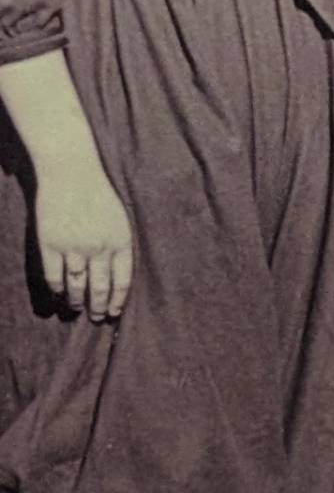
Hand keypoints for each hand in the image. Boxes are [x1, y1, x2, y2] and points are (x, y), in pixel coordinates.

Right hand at [34, 162, 132, 321]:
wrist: (72, 174)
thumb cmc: (100, 196)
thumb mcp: (120, 220)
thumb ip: (119, 246)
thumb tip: (117, 276)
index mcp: (121, 241)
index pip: (122, 281)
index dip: (117, 301)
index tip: (114, 313)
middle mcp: (99, 247)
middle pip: (99, 288)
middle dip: (98, 307)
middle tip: (96, 318)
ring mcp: (73, 247)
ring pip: (76, 286)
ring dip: (77, 302)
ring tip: (78, 309)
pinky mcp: (50, 244)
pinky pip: (54, 276)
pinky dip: (57, 289)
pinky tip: (60, 294)